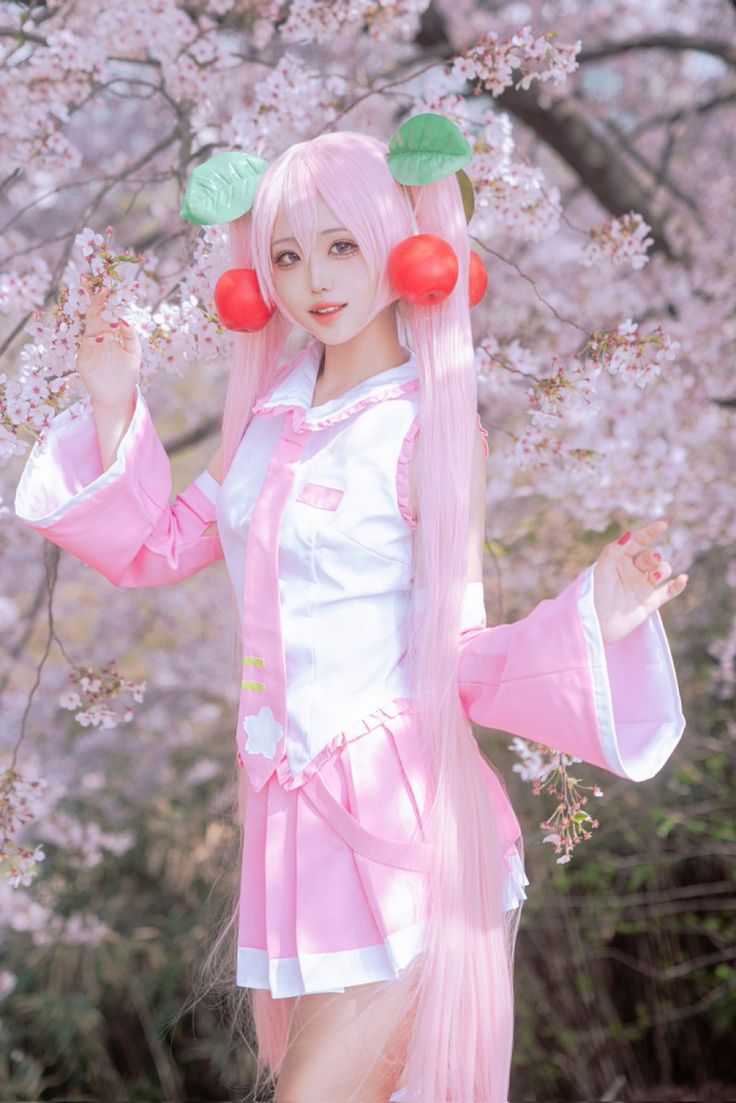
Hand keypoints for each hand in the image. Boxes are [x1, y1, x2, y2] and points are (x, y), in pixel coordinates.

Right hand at [76, 275, 140, 409]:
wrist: (117, 397)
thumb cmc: (126, 376)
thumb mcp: (134, 354)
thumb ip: (131, 337)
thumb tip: (123, 320)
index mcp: (109, 334)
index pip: (104, 313)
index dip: (103, 300)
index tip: (106, 287)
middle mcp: (97, 338)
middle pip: (93, 315)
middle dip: (94, 300)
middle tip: (97, 286)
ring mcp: (89, 348)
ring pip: (89, 328)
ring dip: (98, 319)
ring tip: (108, 315)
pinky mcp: (82, 359)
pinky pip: (86, 345)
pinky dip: (94, 340)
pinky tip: (104, 339)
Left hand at [593, 519, 688, 645]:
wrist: (595, 624)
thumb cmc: (593, 595)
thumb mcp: (601, 569)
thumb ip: (613, 551)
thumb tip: (629, 534)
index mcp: (620, 559)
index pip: (638, 541)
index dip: (651, 532)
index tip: (663, 524)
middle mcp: (633, 570)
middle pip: (652, 556)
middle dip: (653, 556)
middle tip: (651, 560)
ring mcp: (642, 586)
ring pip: (663, 570)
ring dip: (662, 569)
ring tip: (654, 576)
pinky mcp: (650, 602)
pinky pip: (669, 591)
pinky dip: (678, 585)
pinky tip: (683, 579)